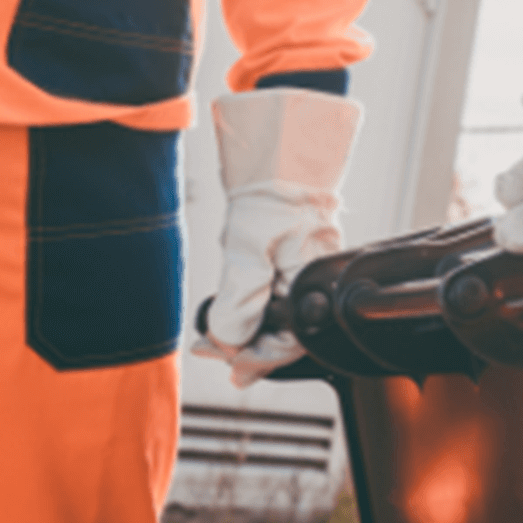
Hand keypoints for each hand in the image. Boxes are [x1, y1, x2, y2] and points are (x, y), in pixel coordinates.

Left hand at [192, 87, 361, 386]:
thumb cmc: (274, 194)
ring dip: (244, 332)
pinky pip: (275, 297)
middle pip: (285, 333)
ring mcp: (303, 270)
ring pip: (277, 317)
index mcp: (313, 283)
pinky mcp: (292, 259)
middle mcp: (313, 281)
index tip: (229, 368)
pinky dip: (251, 311)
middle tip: (208, 353)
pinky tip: (231, 315)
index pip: (292, 340)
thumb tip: (229, 341)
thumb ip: (241, 300)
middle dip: (246, 349)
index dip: (257, 358)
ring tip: (211, 341)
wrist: (283, 154)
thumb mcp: (249, 249)